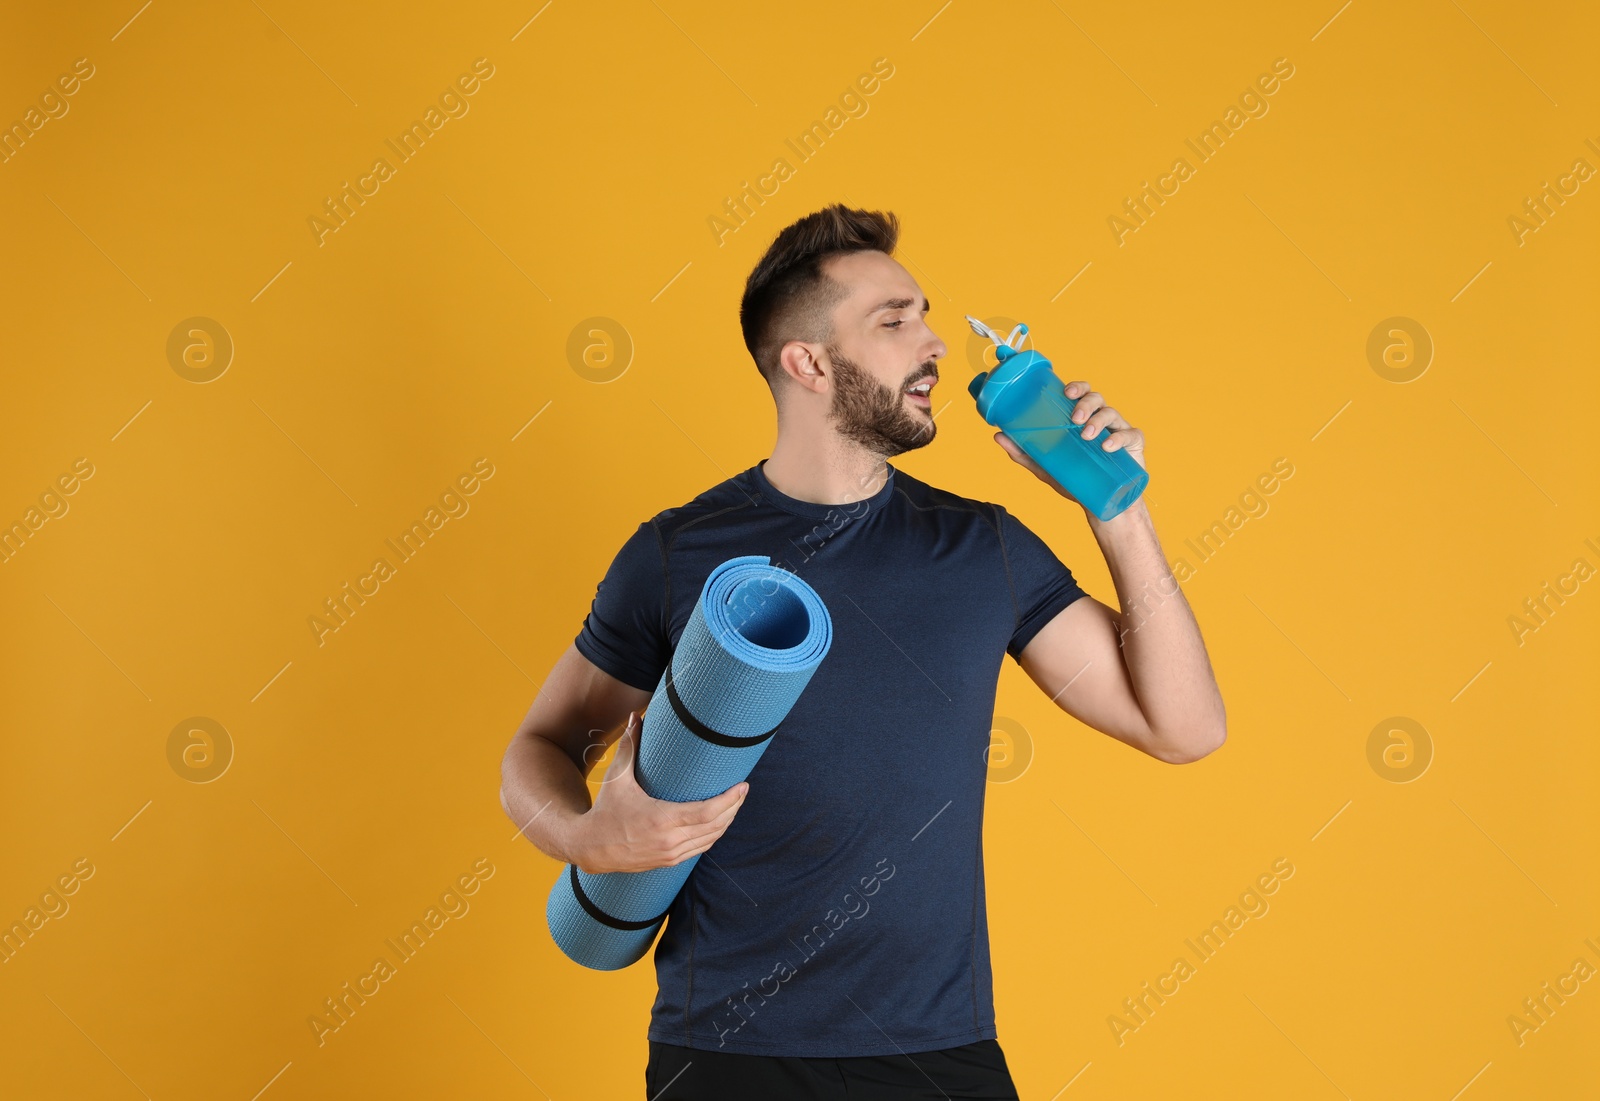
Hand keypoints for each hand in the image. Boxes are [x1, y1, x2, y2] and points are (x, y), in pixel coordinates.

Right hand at [567, 710, 749, 873]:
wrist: (589, 847)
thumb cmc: (605, 810)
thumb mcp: (617, 778)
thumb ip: (630, 746)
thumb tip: (637, 716)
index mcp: (661, 819)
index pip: (707, 812)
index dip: (730, 800)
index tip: (743, 786)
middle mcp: (669, 841)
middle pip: (715, 826)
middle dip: (734, 808)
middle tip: (743, 791)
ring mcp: (670, 854)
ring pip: (710, 839)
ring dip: (726, 822)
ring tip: (735, 803)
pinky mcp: (668, 862)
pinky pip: (699, 849)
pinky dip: (713, 835)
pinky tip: (718, 822)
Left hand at [994, 380, 1145, 507]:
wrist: (1100, 504)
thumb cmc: (1075, 479)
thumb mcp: (1046, 467)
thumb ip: (1023, 452)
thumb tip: (997, 436)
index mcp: (1082, 418)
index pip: (1081, 393)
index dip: (1076, 387)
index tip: (1067, 392)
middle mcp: (1101, 419)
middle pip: (1097, 398)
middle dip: (1086, 403)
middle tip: (1075, 418)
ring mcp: (1119, 429)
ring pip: (1111, 413)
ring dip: (1098, 421)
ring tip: (1086, 435)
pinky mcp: (1134, 444)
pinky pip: (1130, 435)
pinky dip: (1119, 439)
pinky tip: (1107, 446)